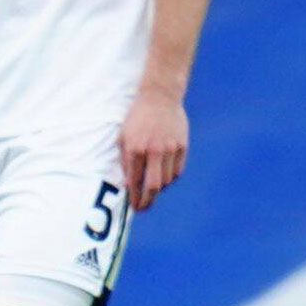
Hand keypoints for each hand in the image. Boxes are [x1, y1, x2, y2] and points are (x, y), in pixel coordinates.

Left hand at [122, 91, 189, 209]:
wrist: (159, 96)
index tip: (134, 207)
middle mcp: (153, 151)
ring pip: (167, 181)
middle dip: (147, 202)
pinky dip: (170, 178)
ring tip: (152, 187)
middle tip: (143, 208)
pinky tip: (164, 175)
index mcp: (135, 148)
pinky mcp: (182, 146)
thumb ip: (125, 162)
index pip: (135, 182)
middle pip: (153, 187)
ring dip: (158, 189)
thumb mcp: (124, 137)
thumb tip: (128, 186)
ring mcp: (170, 149)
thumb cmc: (137, 118)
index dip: (134, 198)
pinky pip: (177, 171)